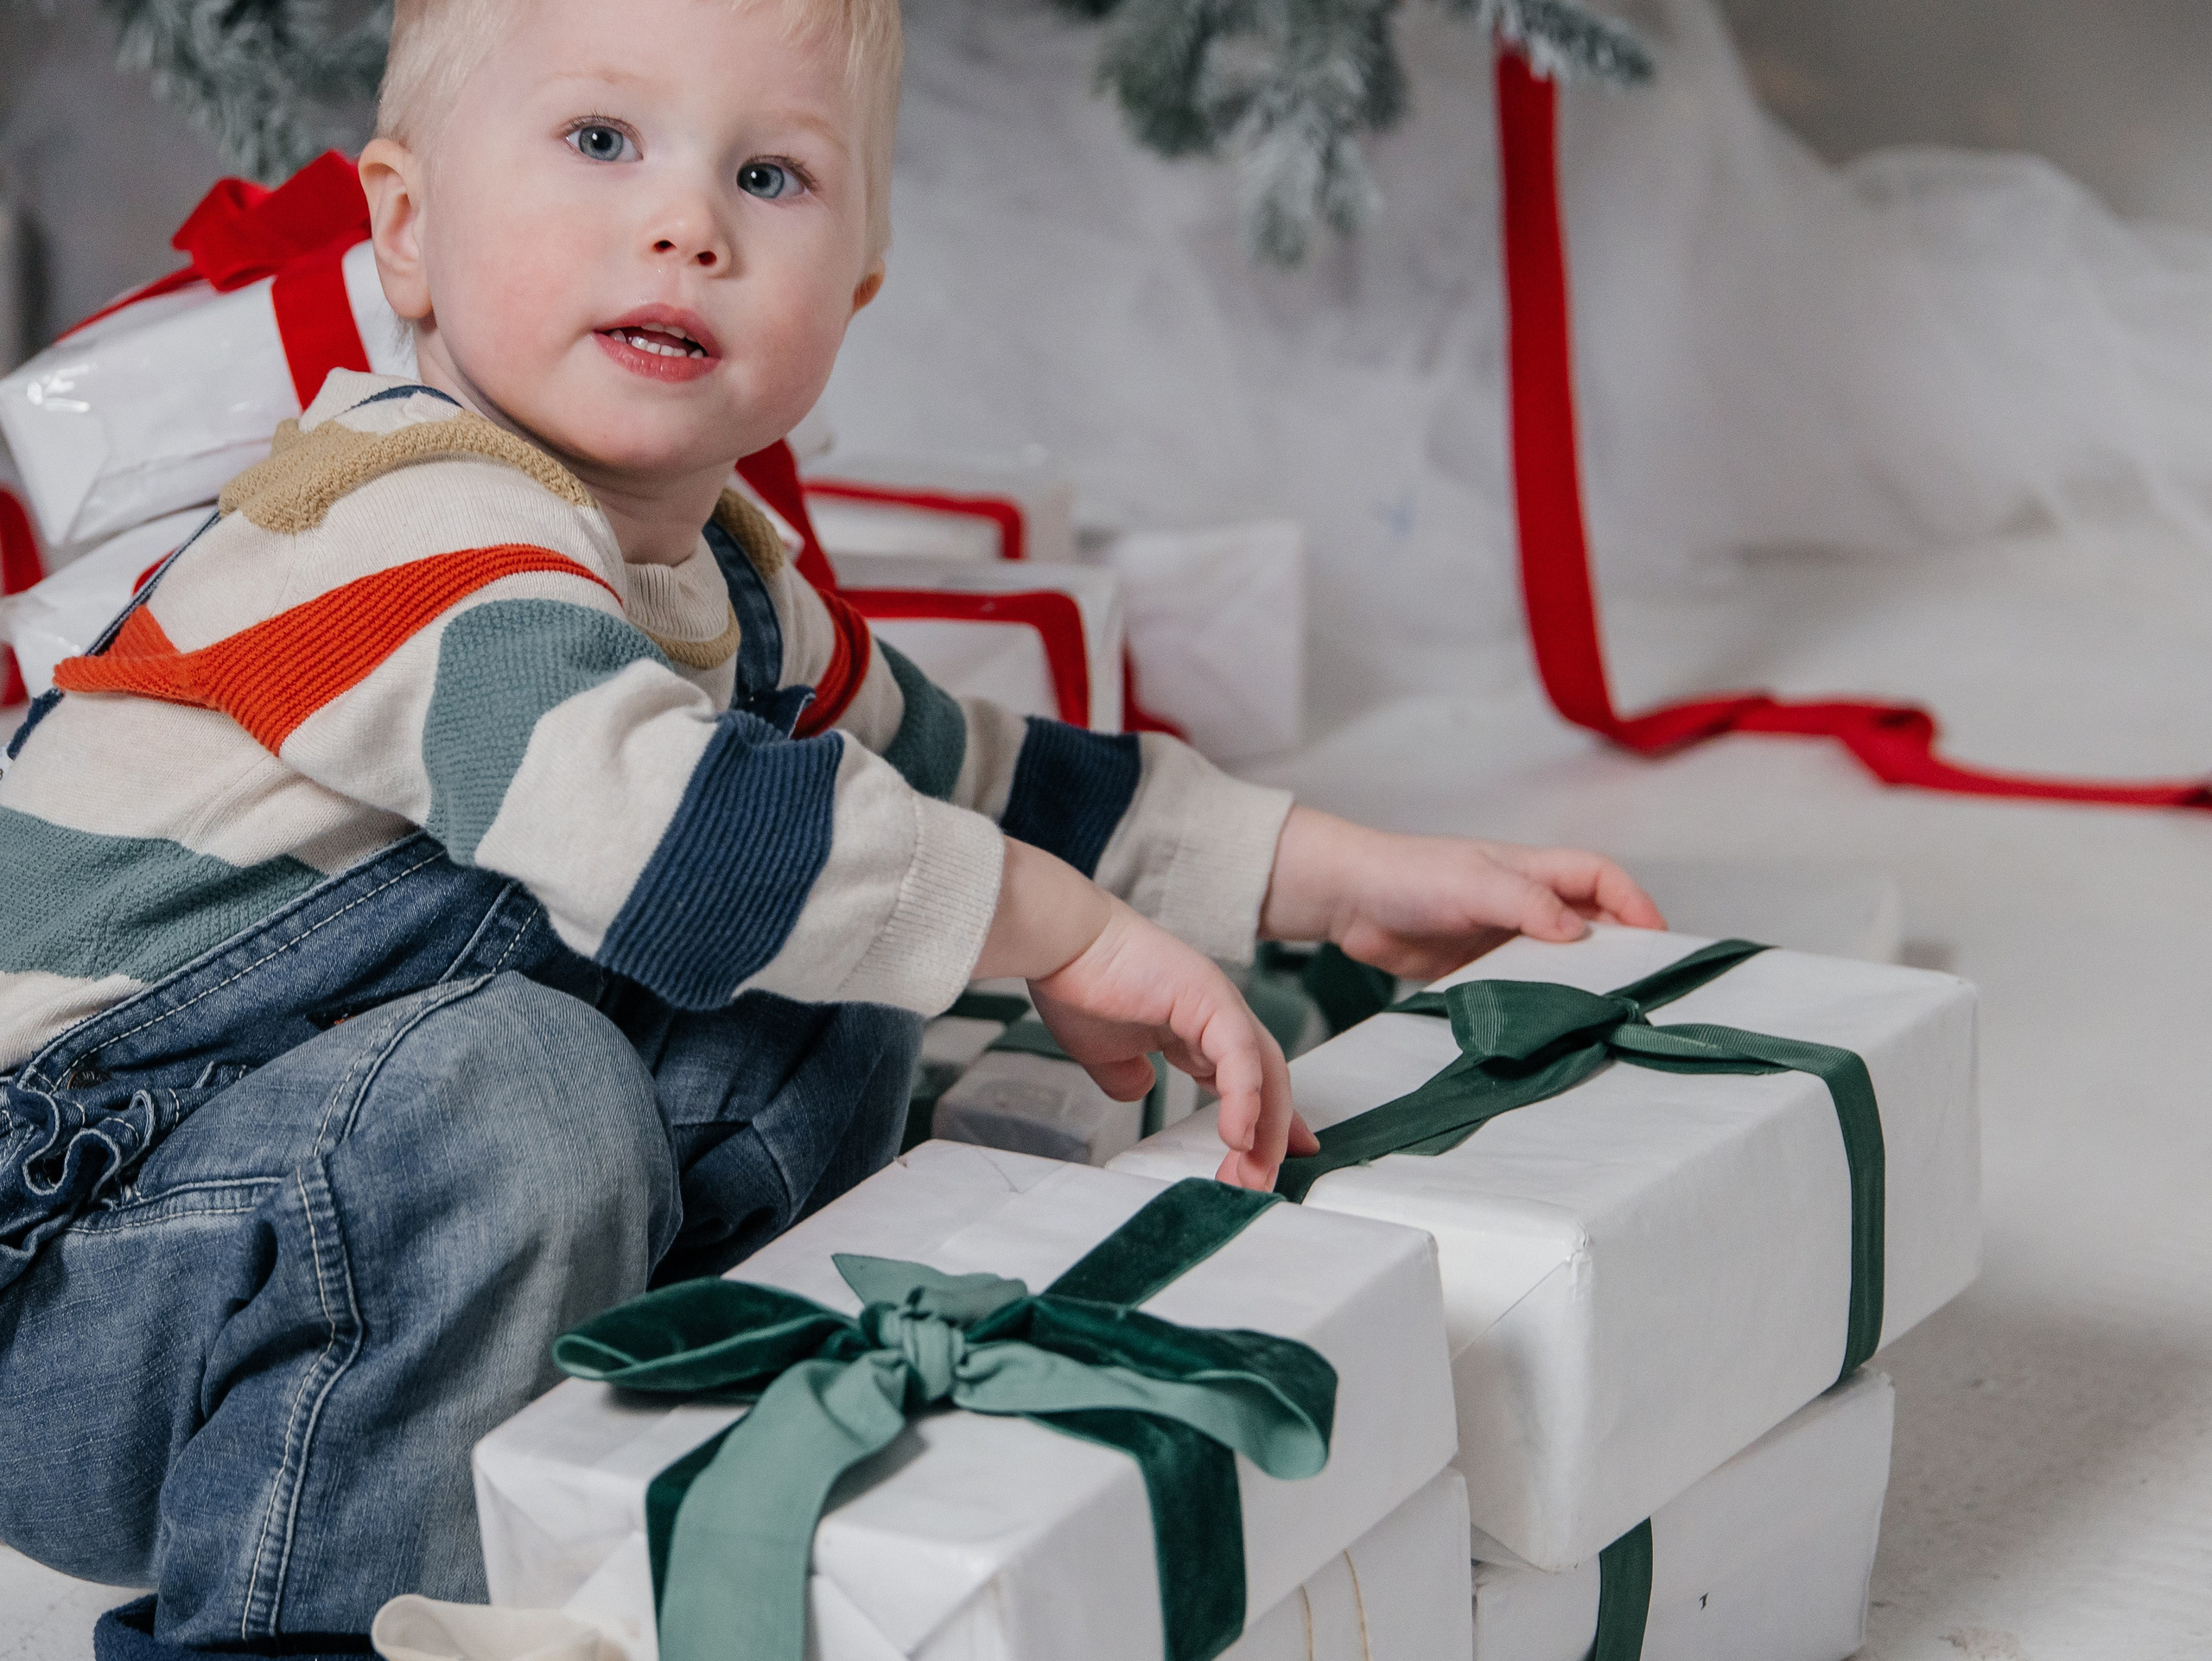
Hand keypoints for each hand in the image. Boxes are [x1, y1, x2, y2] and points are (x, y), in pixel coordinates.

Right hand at [1031, 904, 1316, 1189]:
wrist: (1060, 943)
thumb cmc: (1076, 982)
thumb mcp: (1103, 1051)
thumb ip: (1125, 1075)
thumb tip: (1141, 1090)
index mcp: (1198, 1026)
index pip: (1248, 1078)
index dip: (1265, 1120)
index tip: (1268, 1160)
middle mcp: (1218, 1014)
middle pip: (1267, 1081)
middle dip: (1269, 1137)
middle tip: (1257, 1183)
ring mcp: (1219, 1003)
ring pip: (1264, 1072)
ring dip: (1264, 1129)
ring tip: (1251, 1174)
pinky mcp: (1210, 998)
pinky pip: (1239, 1056)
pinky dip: (1245, 1097)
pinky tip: (1238, 1135)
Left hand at [1259, 808, 1665, 982]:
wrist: (1348, 900)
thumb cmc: (1408, 875)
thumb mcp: (1474, 885)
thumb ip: (1526, 905)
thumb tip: (1579, 932)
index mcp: (1531, 870)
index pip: (1600, 878)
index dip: (1633, 904)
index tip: (1657, 938)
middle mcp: (1524, 901)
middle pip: (1590, 922)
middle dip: (1619, 948)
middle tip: (1642, 986)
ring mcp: (1502, 935)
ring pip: (1558, 959)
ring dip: (1579, 981)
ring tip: (1601, 1014)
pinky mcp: (1478, 967)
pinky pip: (1521, 984)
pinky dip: (1539, 1001)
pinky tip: (1547, 1025)